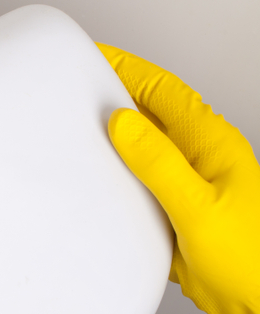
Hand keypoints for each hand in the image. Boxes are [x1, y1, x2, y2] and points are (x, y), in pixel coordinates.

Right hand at [98, 43, 259, 313]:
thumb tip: (122, 124)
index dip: (126, 67)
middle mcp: (197, 160)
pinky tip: (92, 186)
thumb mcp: (197, 206)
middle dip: (111, 95)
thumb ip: (158, 164)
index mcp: (209, 144)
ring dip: (109, 139)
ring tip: (73, 129)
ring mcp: (185, 187)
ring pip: (140, 151)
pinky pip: (136, 186)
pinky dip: (112, 180)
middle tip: (72, 84)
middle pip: (147, 114)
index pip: (161, 90)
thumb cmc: (252, 259)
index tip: (92, 54)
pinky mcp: (174, 215)